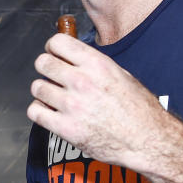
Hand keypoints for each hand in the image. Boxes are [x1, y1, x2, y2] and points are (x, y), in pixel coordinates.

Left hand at [27, 33, 169, 170]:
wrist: (147, 141)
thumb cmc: (139, 110)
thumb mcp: (121, 75)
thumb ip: (93, 65)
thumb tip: (72, 59)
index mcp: (96, 64)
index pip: (57, 42)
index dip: (52, 48)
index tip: (54, 55)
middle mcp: (81, 81)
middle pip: (43, 62)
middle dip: (46, 68)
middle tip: (52, 76)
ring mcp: (72, 105)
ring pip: (37, 87)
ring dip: (43, 91)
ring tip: (54, 97)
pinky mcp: (65, 128)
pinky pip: (35, 112)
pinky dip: (39, 111)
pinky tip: (51, 112)